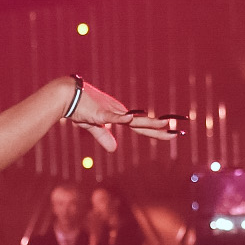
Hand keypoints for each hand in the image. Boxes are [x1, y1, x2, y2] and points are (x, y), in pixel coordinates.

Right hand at [64, 79, 181, 153]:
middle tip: (177, 133)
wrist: (66, 95)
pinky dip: (123, 118)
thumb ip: (103, 137)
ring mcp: (111, 112)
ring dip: (149, 123)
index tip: (171, 133)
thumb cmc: (78, 108)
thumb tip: (114, 149)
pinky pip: (114, 117)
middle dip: (160, 130)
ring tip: (165, 125)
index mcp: (119, 116)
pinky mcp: (100, 113)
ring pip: (133, 120)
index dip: (156, 132)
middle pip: (142, 125)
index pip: (141, 127)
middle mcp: (119, 112)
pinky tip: (132, 118)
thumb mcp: (92, 126)